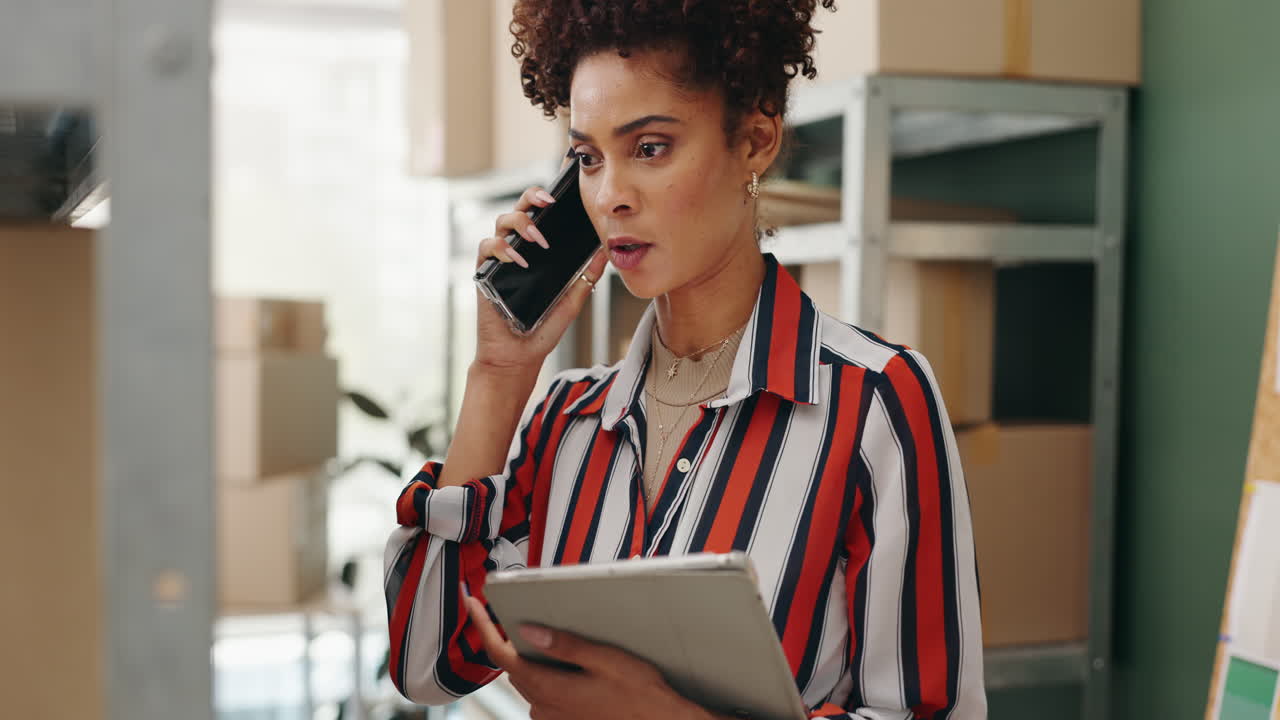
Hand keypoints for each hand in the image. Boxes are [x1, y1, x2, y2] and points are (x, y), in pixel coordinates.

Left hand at [465, 596, 715, 719]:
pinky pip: (543, 694)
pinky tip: (566, 665)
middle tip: (510, 611)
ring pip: (528, 680)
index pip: (501, 654)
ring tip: (546, 635)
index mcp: (550, 688)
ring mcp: (551, 718)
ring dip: (531, 658)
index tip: (472, 604)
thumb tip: (529, 630)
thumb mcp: (605, 660)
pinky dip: (545, 675)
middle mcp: (544, 707)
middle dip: (509, 638)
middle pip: (513, 665)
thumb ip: (565, 644)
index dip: (482, 626)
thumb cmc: (640, 695)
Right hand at [473, 185, 607, 373]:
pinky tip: (517, 260)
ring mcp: (499, 260)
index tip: (562, 196)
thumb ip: (586, 277)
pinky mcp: (485, 273)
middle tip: (548, 203)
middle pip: (519, 209)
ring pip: (501, 222)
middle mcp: (517, 250)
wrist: (518, 357)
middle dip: (532, 199)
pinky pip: (486, 248)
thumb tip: (604, 253)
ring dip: (520, 223)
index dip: (545, 198)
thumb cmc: (542, 329)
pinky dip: (501, 248)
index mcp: (537, 252)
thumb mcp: (572, 301)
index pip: (539, 215)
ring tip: (537, 240)